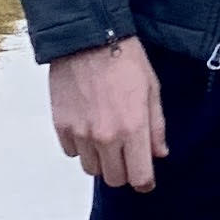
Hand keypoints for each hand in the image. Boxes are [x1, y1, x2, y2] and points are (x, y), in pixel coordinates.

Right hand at [49, 37, 168, 193]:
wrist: (88, 38)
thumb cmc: (125, 60)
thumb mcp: (152, 90)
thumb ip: (156, 127)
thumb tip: (159, 154)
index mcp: (133, 128)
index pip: (139, 177)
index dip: (144, 182)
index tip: (145, 179)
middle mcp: (106, 137)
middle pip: (114, 179)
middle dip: (123, 171)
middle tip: (126, 155)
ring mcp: (80, 133)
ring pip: (91, 168)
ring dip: (101, 160)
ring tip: (106, 137)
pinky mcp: (60, 126)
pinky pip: (71, 152)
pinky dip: (80, 146)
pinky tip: (88, 126)